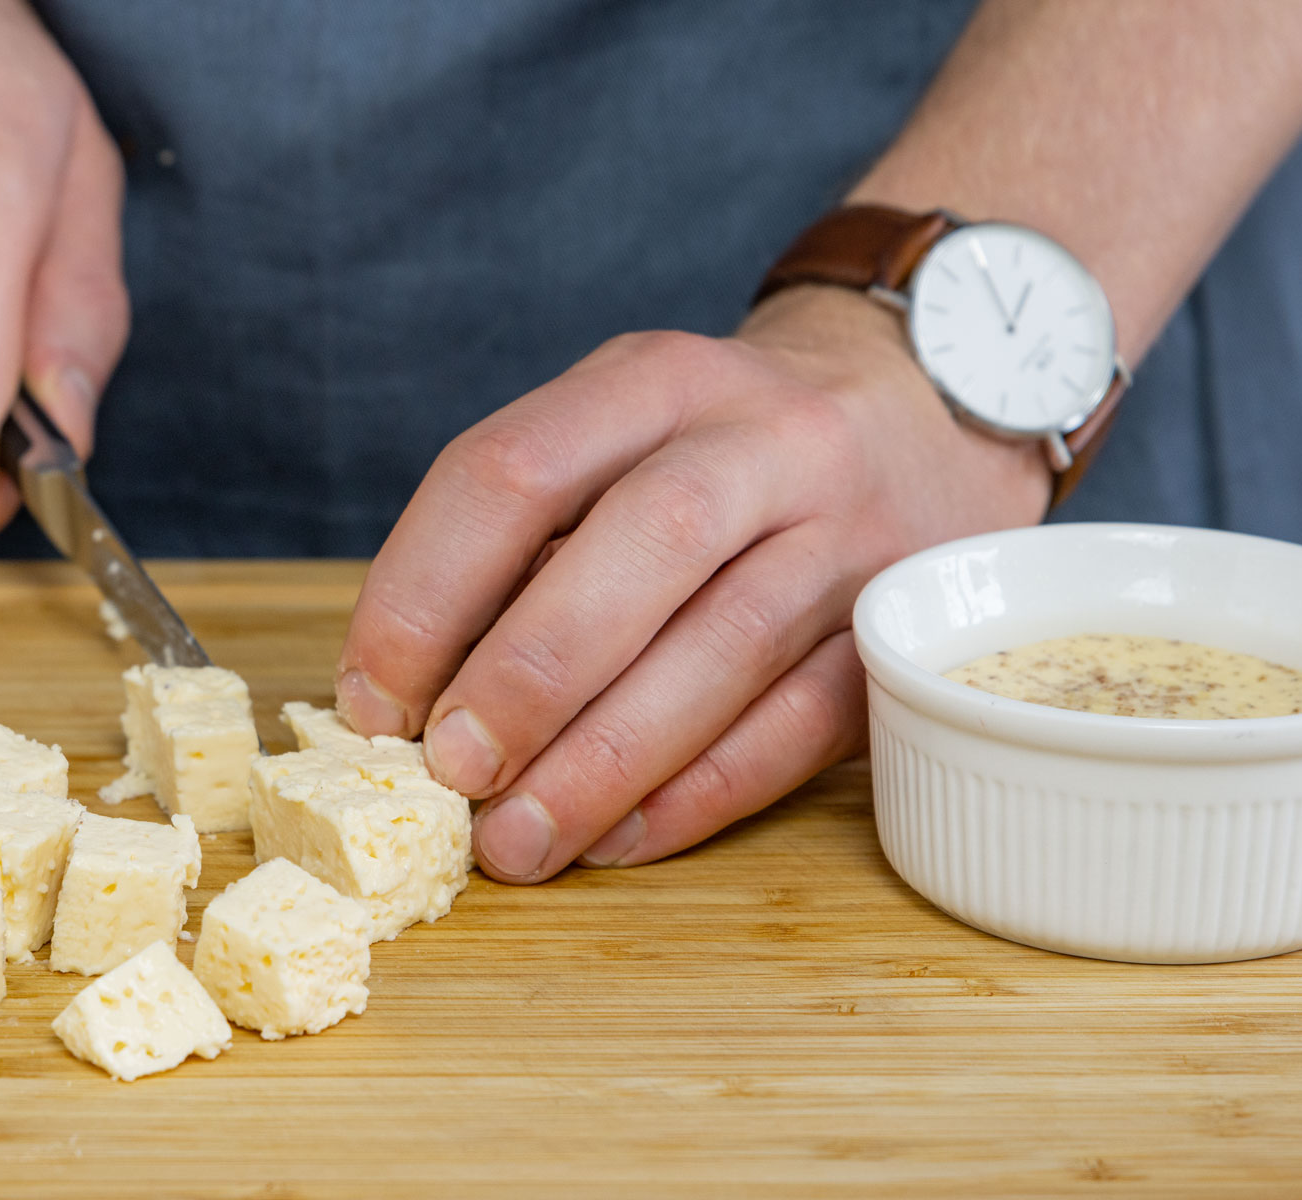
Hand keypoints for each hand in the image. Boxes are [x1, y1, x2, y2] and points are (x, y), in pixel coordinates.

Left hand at [335, 286, 1050, 881]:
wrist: (925, 418)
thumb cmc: (722, 452)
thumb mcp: (625, 434)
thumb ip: (528, 539)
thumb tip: (407, 696)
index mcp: (656, 381)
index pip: (515, 467)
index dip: (426, 590)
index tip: (377, 697)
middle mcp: (763, 441)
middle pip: (640, 544)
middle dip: (527, 674)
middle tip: (451, 773)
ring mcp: (849, 537)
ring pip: (725, 649)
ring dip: (606, 760)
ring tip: (520, 840)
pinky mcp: (895, 636)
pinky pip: (797, 725)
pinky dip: (699, 794)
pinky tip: (621, 838)